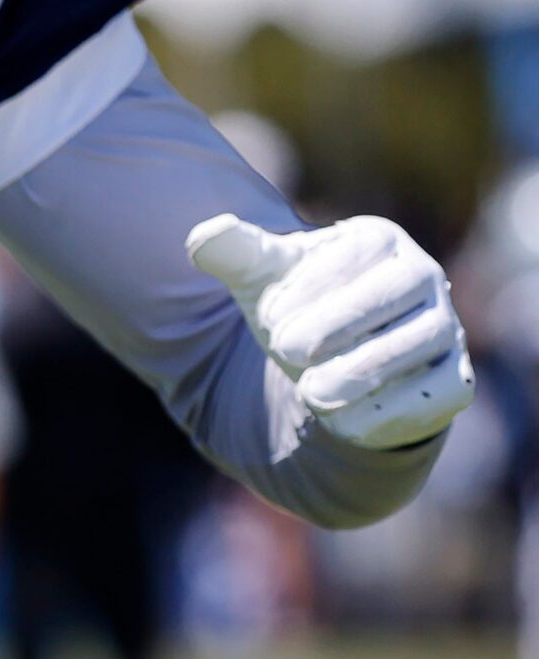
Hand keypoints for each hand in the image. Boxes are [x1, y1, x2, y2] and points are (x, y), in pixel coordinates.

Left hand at [188, 214, 474, 450]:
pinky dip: (388, 413)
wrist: (333, 364)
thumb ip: (234, 255)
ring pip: (411, 348)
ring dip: (356, 373)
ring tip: (309, 392)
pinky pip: (433, 396)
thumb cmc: (299, 307)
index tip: (268, 315)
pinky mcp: (455, 381)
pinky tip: (342, 423)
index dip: (308, 286)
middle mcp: (424, 277)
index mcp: (378, 240)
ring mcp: (446, 329)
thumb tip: (203, 235)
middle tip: (283, 351)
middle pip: (386, 297)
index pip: (350, 254)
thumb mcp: (261, 280)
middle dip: (333, 326)